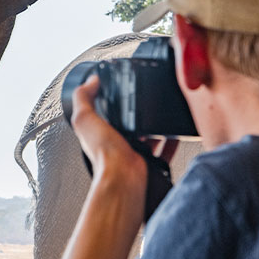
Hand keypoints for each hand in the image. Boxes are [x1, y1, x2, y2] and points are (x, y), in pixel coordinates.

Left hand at [71, 76, 175, 220]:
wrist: (124, 178)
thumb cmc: (104, 154)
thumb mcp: (85, 119)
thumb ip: (83, 98)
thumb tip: (90, 80)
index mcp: (100, 133)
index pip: (105, 114)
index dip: (112, 101)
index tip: (122, 88)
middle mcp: (116, 145)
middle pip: (128, 125)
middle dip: (136, 114)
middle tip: (146, 99)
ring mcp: (134, 154)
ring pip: (147, 137)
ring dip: (155, 126)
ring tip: (162, 112)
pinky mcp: (151, 162)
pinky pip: (164, 151)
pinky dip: (171, 142)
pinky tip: (175, 133)